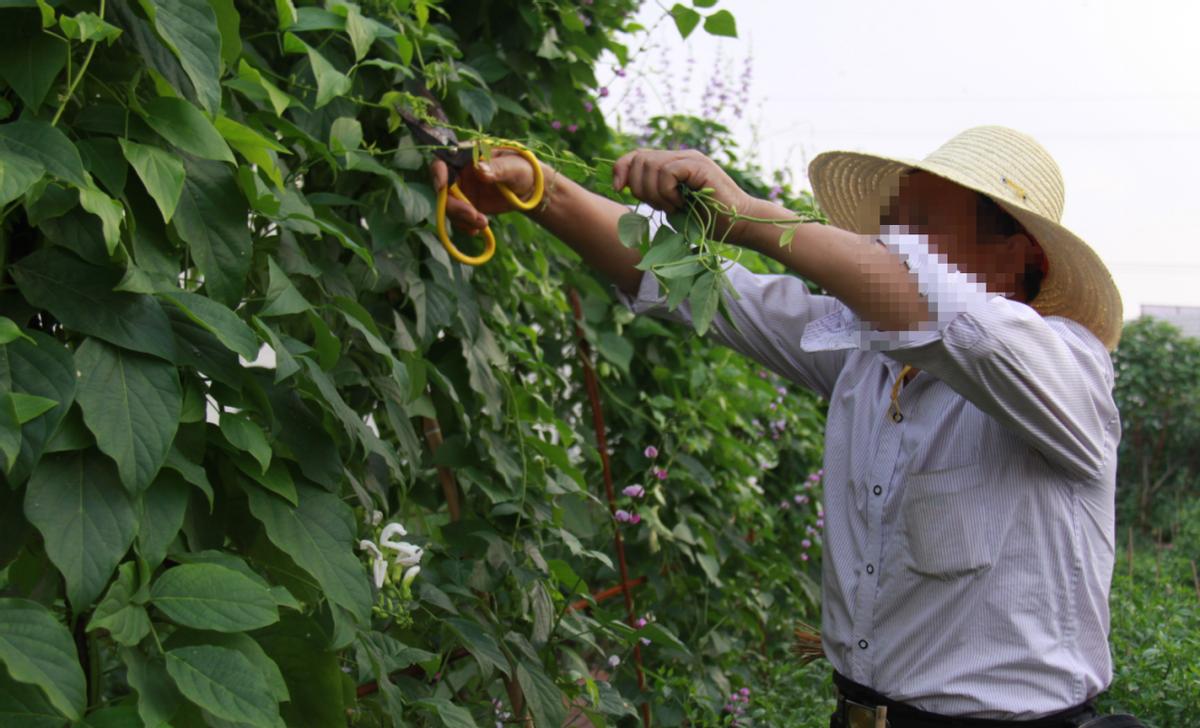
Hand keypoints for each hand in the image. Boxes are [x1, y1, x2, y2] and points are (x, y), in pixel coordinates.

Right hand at [431, 149, 543, 235]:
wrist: (528, 188)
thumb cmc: (522, 169)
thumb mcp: (513, 167)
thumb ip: (497, 168)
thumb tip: (480, 169)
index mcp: (467, 156)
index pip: (443, 162)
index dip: (438, 174)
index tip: (442, 188)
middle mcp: (460, 173)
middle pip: (443, 190)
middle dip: (454, 205)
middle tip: (474, 216)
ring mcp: (462, 190)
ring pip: (449, 206)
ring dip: (463, 218)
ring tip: (483, 223)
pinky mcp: (467, 206)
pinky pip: (458, 218)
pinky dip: (466, 225)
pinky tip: (479, 229)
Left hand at [611, 148, 750, 221]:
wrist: (738, 224)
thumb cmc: (707, 220)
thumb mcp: (671, 205)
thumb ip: (653, 192)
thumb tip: (624, 187)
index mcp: (672, 163)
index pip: (636, 155)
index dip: (621, 169)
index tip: (618, 189)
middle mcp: (680, 156)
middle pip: (639, 159)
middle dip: (639, 187)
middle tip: (659, 206)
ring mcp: (690, 158)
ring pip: (651, 165)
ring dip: (655, 193)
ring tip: (672, 206)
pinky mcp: (699, 166)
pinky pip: (667, 172)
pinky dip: (667, 191)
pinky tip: (679, 203)